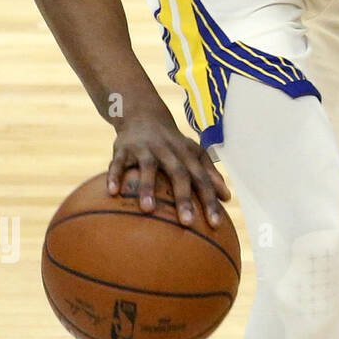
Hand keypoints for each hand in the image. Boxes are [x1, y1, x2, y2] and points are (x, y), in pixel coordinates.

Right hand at [107, 109, 230, 226]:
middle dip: (184, 198)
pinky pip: (118, 163)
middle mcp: (169, 151)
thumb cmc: (173, 144)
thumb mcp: (194, 154)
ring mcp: (145, 149)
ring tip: (148, 209)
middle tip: (187, 223)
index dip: (210, 201)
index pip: (202, 179)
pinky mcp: (123, 149)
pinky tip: (112, 193)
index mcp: (188, 155)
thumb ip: (210, 175)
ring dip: (147, 188)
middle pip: (179, 174)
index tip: (215, 223)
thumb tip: (227, 198)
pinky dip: (114, 176)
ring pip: (148, 168)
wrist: (144, 115)